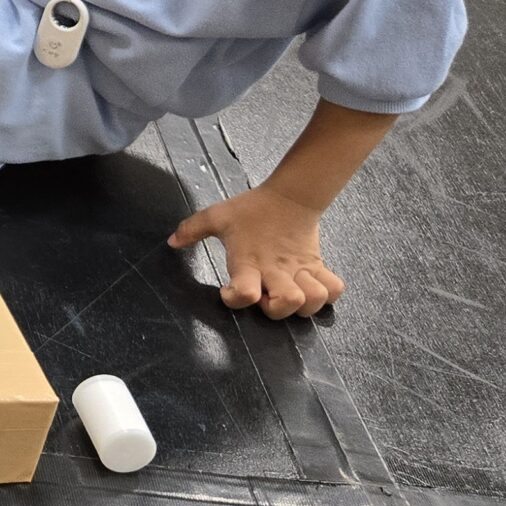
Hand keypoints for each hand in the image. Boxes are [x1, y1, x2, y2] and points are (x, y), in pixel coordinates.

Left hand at [169, 186, 347, 317]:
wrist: (290, 195)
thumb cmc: (251, 209)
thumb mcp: (217, 216)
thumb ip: (192, 229)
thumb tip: (171, 242)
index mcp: (249, 261)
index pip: (244, 293)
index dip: (235, 299)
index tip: (228, 290)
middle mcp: (277, 271)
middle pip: (287, 304)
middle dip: (275, 310)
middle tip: (264, 297)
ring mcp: (301, 270)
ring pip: (313, 301)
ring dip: (302, 305)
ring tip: (289, 294)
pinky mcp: (317, 266)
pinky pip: (334, 289)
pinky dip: (326, 296)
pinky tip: (311, 289)